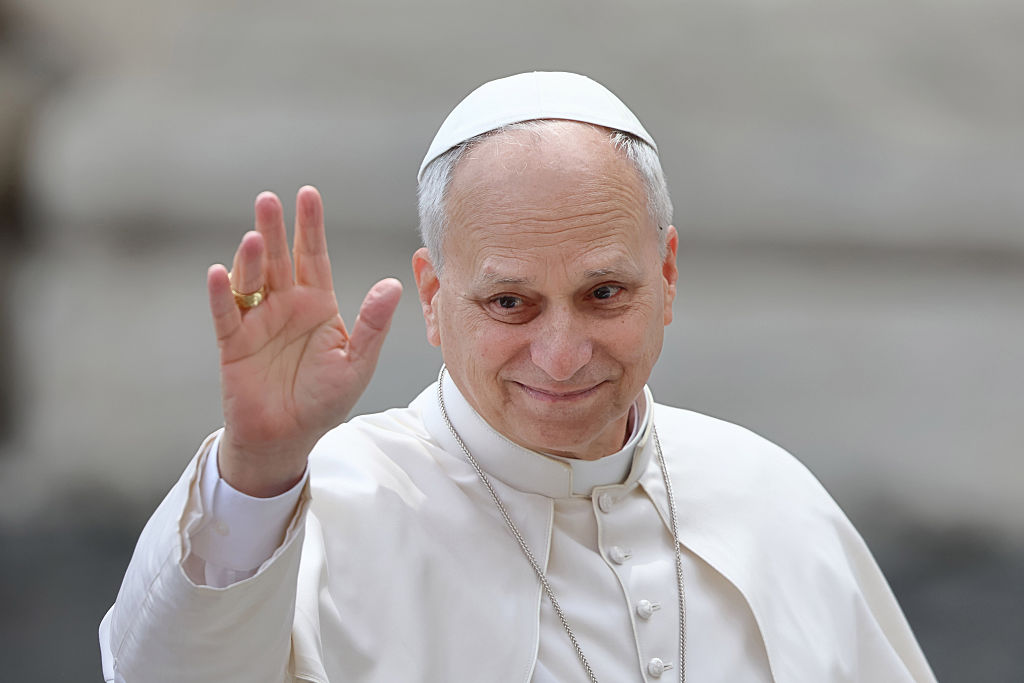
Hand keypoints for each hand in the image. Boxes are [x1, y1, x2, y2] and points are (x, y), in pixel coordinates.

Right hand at [207, 186, 401, 495]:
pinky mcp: (233, 344)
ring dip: (249, 258)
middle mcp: (285, 305)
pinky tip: (220, 273)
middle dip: (274, 230)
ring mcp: (256, 322)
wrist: (288, 438)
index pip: (313, 257)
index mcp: (317, 304)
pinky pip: (225, 314)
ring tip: (253, 236)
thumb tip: (392, 284)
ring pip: (250, 281)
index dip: (310, 227)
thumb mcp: (357, 362)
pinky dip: (221, 294)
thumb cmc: (325, 400)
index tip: (308, 195)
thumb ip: (372, 324)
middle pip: (277, 259)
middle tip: (269, 199)